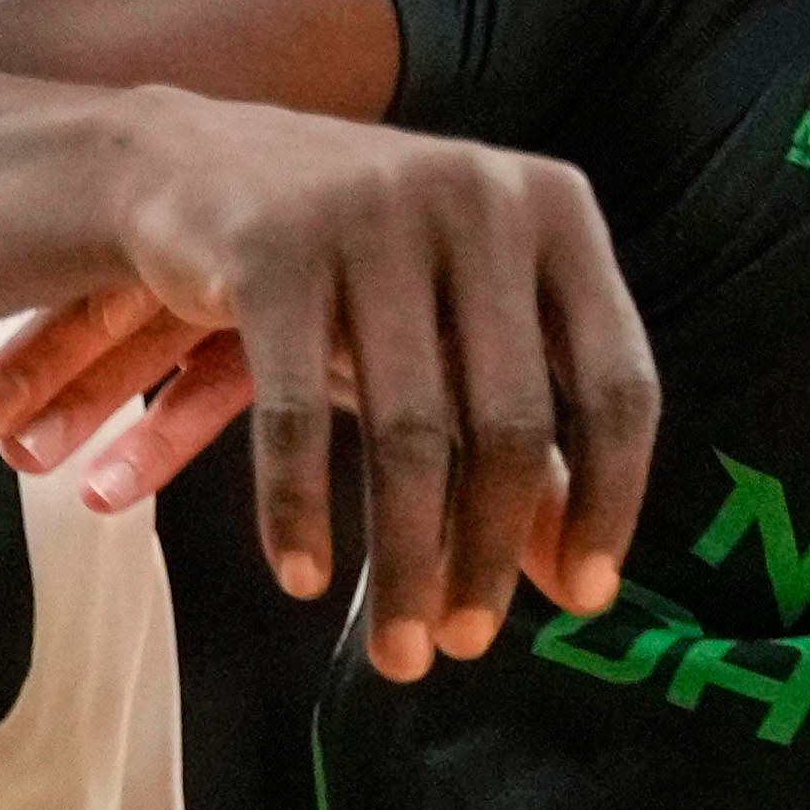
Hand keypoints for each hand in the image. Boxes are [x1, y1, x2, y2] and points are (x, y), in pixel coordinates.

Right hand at [0, 105, 660, 681]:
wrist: (193, 162)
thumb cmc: (357, 265)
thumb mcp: (457, 328)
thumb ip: (528, 436)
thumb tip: (577, 580)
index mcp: (555, 210)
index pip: (615, 380)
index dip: (612, 500)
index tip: (583, 598)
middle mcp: (479, 197)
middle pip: (511, 420)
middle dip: (489, 554)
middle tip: (464, 647)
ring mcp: (375, 212)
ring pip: (410, 430)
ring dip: (406, 560)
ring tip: (402, 647)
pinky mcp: (272, 246)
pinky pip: (295, 413)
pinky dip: (298, 510)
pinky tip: (304, 578)